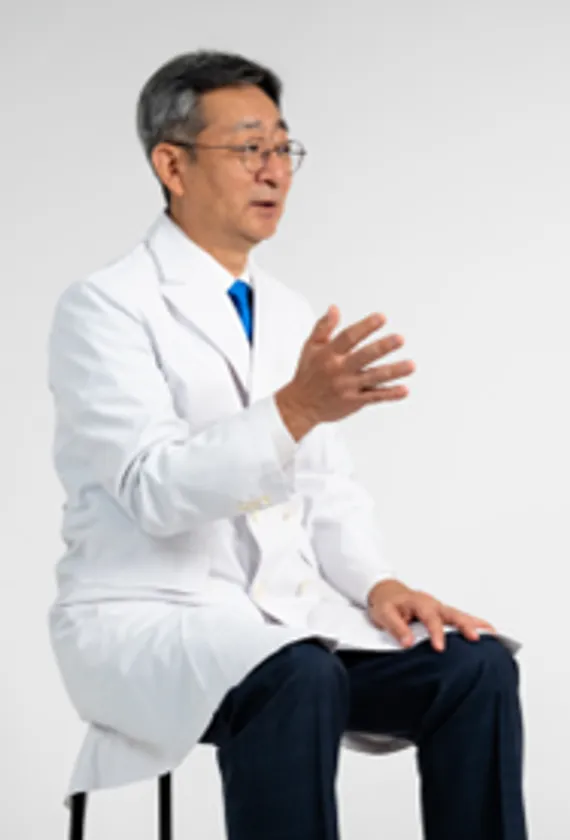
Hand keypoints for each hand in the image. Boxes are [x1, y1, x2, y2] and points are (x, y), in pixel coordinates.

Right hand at [276, 306, 415, 431]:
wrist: (300, 406)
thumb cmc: (307, 374)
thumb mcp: (310, 347)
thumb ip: (323, 327)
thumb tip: (334, 308)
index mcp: (329, 354)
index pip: (349, 337)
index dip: (366, 327)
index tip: (382, 318)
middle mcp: (339, 370)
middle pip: (364, 356)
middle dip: (383, 347)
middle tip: (399, 339)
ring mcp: (348, 387)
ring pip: (374, 378)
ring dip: (393, 371)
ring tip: (411, 365)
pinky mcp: (353, 402)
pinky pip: (374, 398)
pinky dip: (390, 394)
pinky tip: (404, 390)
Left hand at [366, 579, 497, 651]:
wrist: (385, 592)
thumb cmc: (386, 603)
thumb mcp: (384, 614)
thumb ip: (396, 627)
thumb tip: (408, 642)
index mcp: (419, 603)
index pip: (430, 619)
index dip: (436, 633)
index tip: (439, 648)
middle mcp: (433, 604)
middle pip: (452, 614)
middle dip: (465, 626)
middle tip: (476, 638)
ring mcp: (440, 608)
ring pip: (460, 616)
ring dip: (476, 624)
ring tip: (494, 634)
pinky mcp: (442, 614)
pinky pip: (460, 618)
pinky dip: (474, 624)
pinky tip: (488, 632)